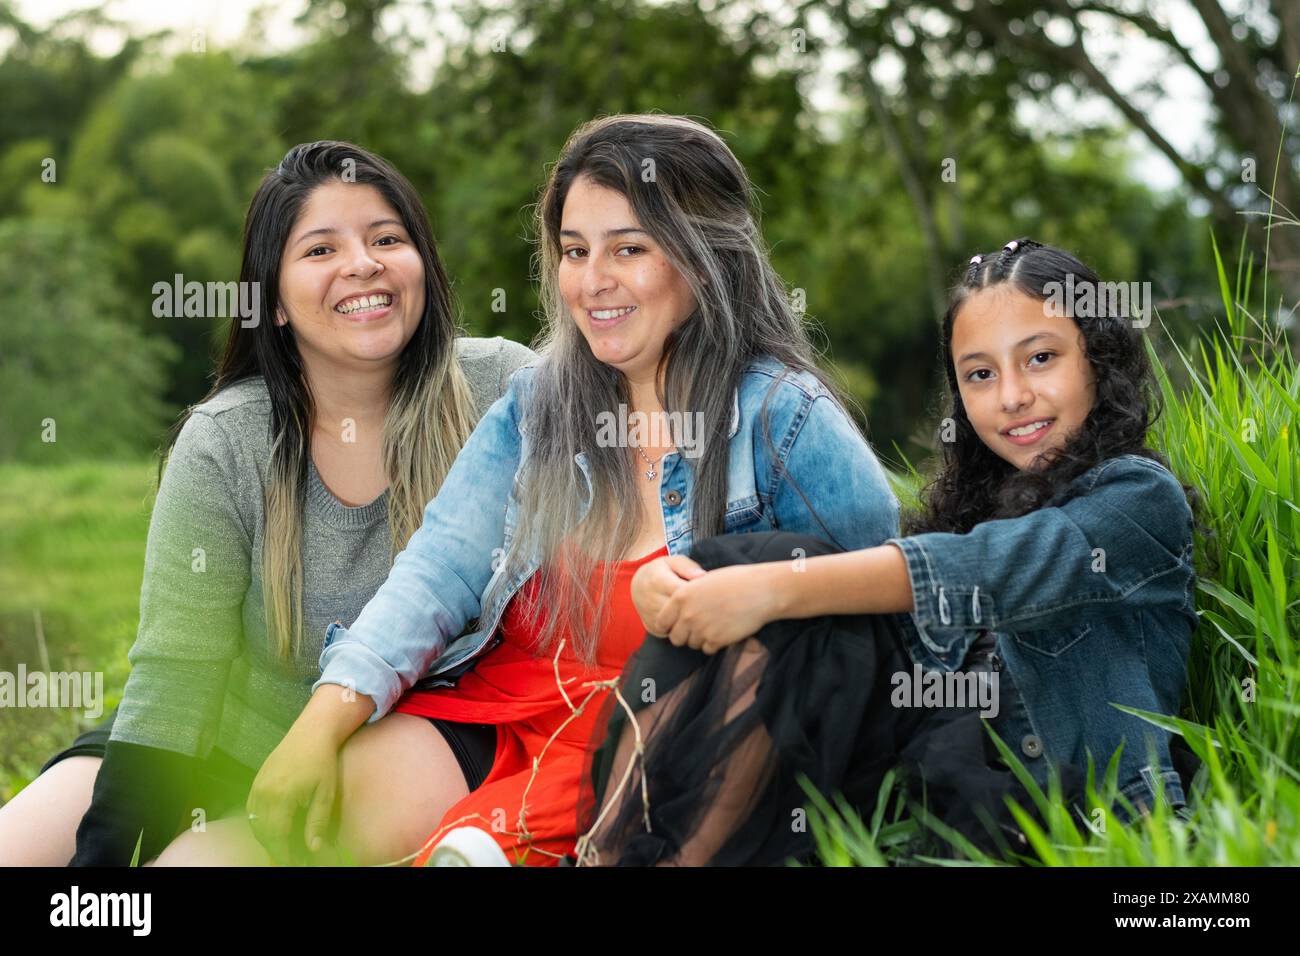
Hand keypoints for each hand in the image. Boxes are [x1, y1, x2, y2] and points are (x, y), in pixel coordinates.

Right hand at [246, 725, 339, 864]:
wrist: (310, 733)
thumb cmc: (322, 761)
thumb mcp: (326, 792)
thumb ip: (317, 821)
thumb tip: (314, 848)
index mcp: (282, 796)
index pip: (277, 835)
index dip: (283, 853)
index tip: (292, 863)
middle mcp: (264, 792)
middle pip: (263, 832)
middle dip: (275, 849)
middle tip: (289, 858)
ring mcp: (256, 786)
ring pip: (254, 823)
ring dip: (266, 838)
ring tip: (282, 847)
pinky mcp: (255, 782)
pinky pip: (251, 811)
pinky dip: (260, 824)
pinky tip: (273, 830)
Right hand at [631, 554, 706, 634]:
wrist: (638, 585)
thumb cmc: (662, 571)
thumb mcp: (673, 562)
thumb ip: (688, 567)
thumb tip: (703, 576)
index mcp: (657, 580)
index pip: (682, 592)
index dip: (698, 594)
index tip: (710, 593)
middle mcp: (651, 599)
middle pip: (680, 610)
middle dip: (697, 610)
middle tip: (711, 606)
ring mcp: (650, 615)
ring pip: (676, 624)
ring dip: (692, 622)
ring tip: (703, 614)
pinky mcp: (651, 627)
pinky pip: (672, 632)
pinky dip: (684, 630)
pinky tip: (692, 622)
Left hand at [658, 562, 785, 654]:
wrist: (760, 591)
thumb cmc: (735, 581)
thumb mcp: (703, 581)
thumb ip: (688, 596)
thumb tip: (682, 608)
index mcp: (681, 597)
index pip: (661, 622)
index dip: (669, 626)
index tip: (677, 626)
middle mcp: (687, 614)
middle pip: (675, 638)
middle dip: (685, 635)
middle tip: (698, 628)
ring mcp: (701, 629)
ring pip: (692, 644)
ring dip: (701, 639)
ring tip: (715, 626)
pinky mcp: (716, 640)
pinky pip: (707, 649)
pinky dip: (714, 644)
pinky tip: (724, 632)